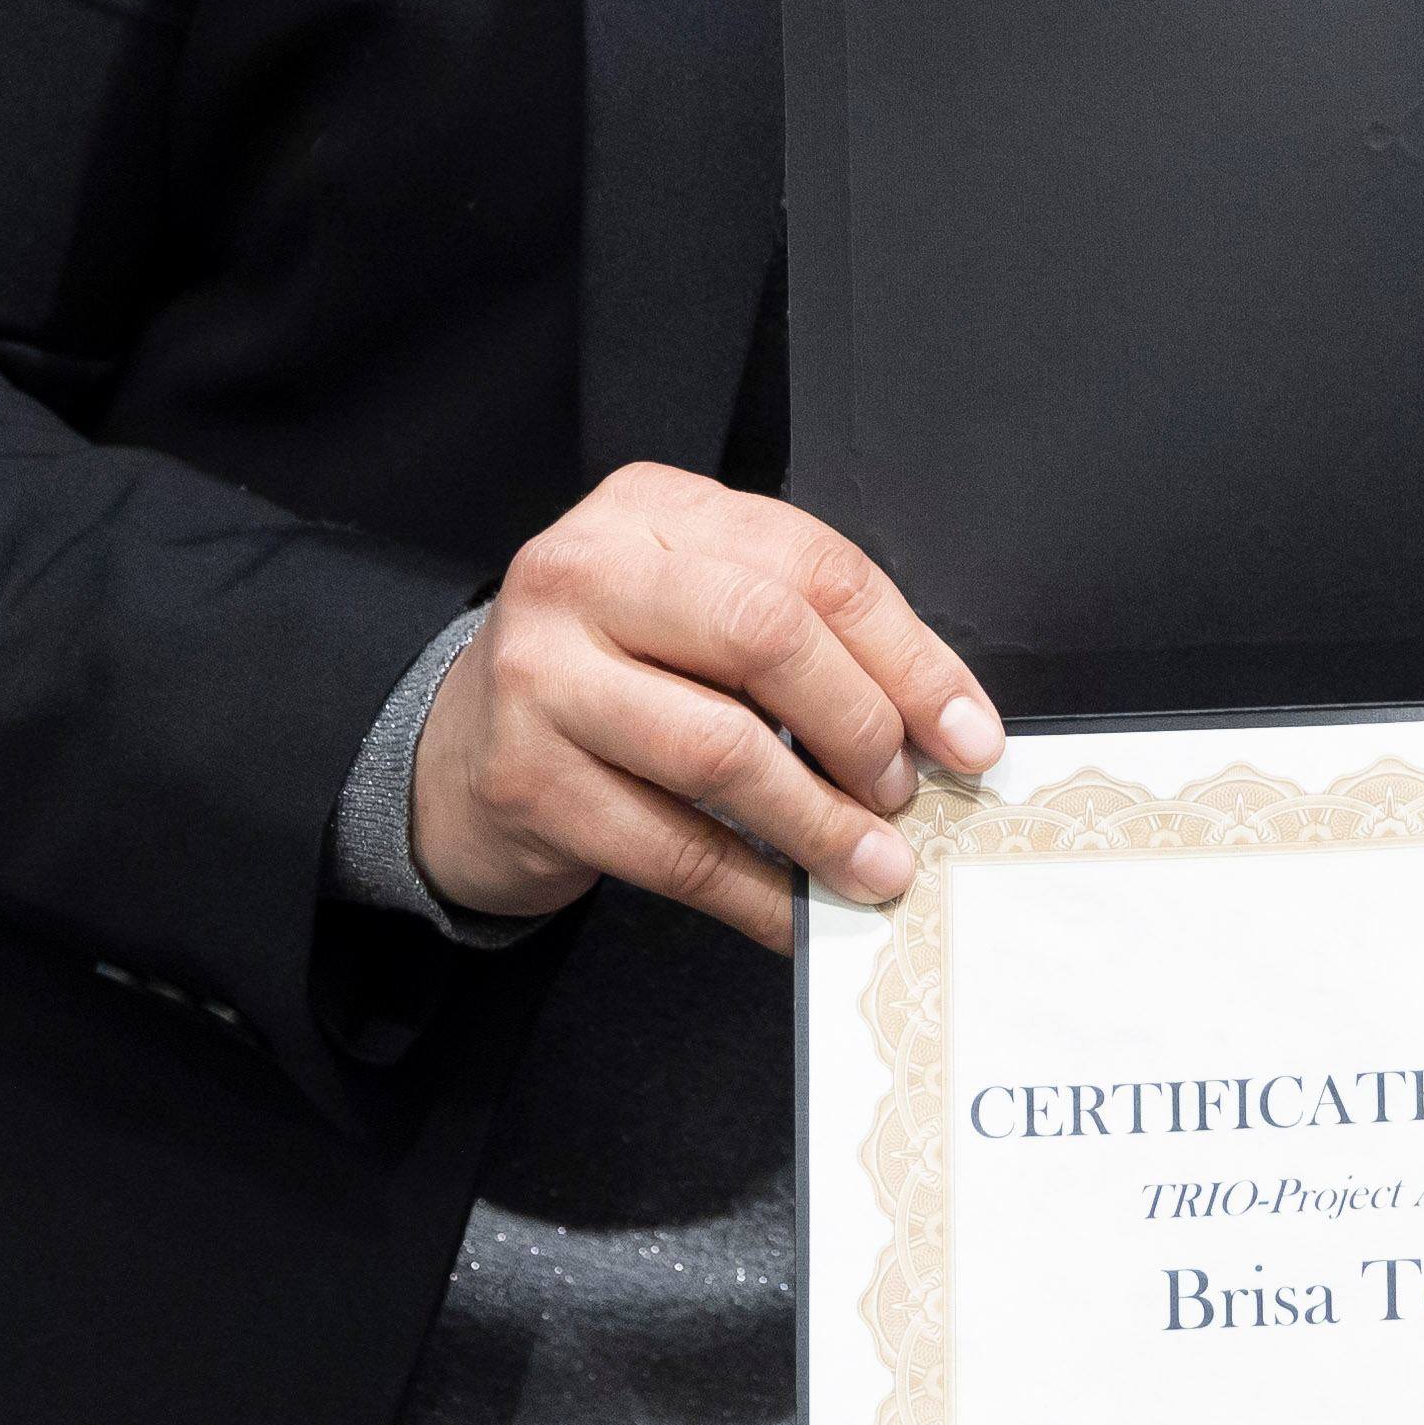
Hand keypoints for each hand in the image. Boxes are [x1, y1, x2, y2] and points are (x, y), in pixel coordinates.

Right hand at [407, 462, 1003, 946]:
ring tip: (878, 866)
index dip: (908, 655)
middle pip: (766, 634)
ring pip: (720, 749)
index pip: (811, 565)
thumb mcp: (693, 614)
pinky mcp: (527, 779)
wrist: (454, 756)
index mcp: (650, 511)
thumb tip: (943, 726)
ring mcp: (542, 675)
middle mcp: (584, 572)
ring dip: (820, 823)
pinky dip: (756, 892)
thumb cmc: (610, 678)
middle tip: (906, 793)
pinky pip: (672, 849)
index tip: (969, 734)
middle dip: (863, 725)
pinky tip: (798, 913)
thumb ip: (801, 638)